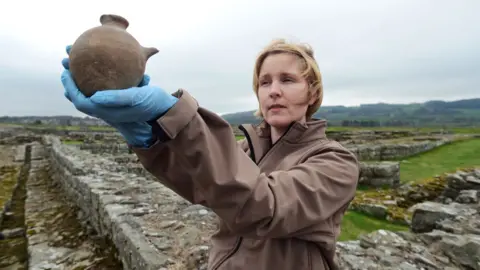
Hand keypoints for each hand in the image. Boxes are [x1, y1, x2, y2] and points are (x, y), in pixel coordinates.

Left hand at [60, 45, 177, 146]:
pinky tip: (99, 65)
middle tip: (66, 62)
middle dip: (72, 80)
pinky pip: (102, 88)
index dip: (70, 87)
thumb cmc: (152, 103)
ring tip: (77, 61)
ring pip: (91, 91)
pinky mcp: (119, 99)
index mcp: (107, 111)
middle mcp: (107, 109)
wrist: (165, 109)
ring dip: (81, 77)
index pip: (81, 101)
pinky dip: (96, 77)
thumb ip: (116, 98)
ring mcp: (112, 105)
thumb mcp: (136, 98)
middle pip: (82, 95)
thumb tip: (94, 96)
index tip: (65, 72)